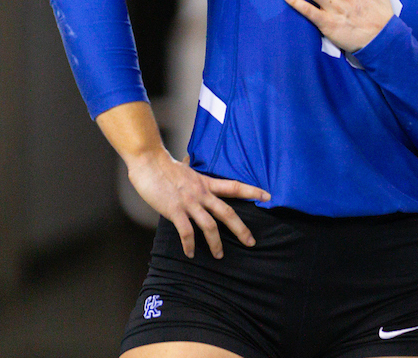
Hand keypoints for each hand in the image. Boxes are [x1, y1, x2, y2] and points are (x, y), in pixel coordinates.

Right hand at [125, 148, 270, 258]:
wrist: (149, 162)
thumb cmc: (164, 165)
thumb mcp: (185, 167)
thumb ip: (192, 170)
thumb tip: (191, 160)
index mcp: (206, 183)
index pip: (235, 186)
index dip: (253, 191)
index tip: (268, 196)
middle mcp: (202, 193)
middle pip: (227, 212)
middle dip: (240, 229)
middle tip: (251, 242)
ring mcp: (189, 202)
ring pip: (210, 225)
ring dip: (216, 243)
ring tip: (219, 256)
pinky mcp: (175, 210)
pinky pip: (186, 232)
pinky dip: (189, 244)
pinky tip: (190, 253)